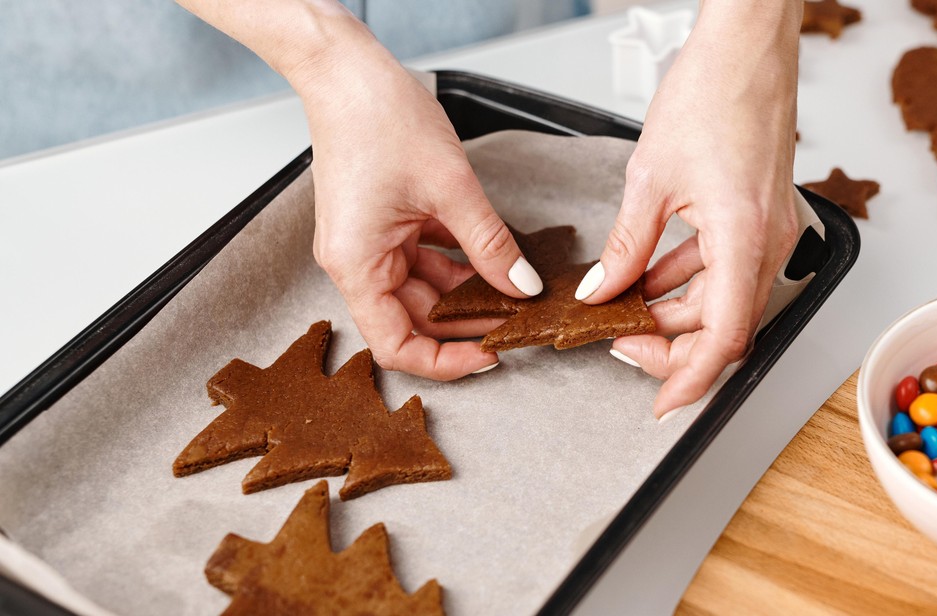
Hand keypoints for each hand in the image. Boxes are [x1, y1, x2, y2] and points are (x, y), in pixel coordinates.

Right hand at [297, 36, 543, 378]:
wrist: (348, 71)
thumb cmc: (377, 118)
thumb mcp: (451, 188)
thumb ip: (489, 245)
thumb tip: (521, 286)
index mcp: (357, 265)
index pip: (396, 345)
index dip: (445, 361)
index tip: (490, 356)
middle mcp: (357, 262)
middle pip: (413, 320)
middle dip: (465, 325)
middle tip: (518, 322)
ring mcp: (370, 242)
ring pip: (423, 289)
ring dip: (465, 294)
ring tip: (515, 294)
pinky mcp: (384, 223)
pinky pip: (424, 258)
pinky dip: (458, 264)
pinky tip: (495, 262)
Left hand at [575, 3, 802, 417]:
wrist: (748, 46)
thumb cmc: (711, 93)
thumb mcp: (649, 180)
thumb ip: (625, 247)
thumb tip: (604, 291)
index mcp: (744, 239)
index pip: (725, 337)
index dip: (691, 379)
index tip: (662, 403)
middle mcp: (768, 243)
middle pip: (723, 325)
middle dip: (671, 343)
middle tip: (618, 342)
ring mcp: (769, 230)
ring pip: (722, 298)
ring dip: (675, 311)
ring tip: (623, 309)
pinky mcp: (759, 215)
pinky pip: (724, 266)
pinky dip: (686, 278)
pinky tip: (647, 276)